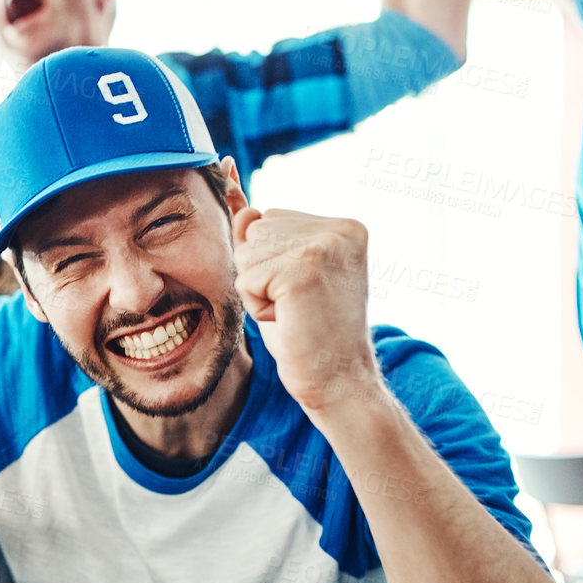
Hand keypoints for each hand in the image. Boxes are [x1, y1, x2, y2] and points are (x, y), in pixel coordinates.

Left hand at [232, 207, 379, 415]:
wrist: (338, 381)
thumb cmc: (309, 333)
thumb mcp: (283, 275)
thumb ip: (262, 237)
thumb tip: (238, 201)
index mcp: (344, 226)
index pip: (270, 219)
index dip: (271, 262)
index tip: (306, 292)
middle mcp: (340, 229)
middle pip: (255, 231)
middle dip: (261, 274)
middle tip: (298, 306)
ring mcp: (324, 246)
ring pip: (247, 253)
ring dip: (258, 291)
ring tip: (293, 312)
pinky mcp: (304, 268)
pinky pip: (245, 278)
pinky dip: (256, 306)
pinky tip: (289, 320)